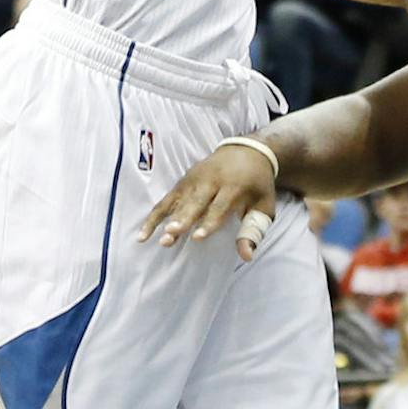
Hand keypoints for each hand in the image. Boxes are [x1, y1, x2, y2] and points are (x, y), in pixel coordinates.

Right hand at [136, 143, 277, 262]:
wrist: (247, 151)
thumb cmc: (256, 184)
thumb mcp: (263, 205)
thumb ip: (253, 230)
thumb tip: (247, 256)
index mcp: (234, 185)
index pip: (219, 206)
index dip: (208, 222)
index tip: (197, 238)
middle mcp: (212, 180)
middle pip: (195, 202)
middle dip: (182, 219)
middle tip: (170, 235)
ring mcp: (195, 179)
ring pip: (178, 202)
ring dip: (166, 220)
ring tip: (157, 238)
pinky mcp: (183, 182)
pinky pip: (166, 200)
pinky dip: (154, 216)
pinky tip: (144, 233)